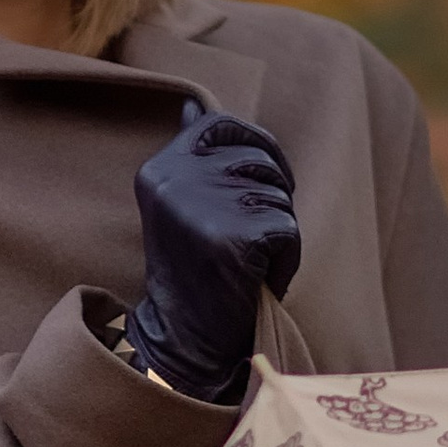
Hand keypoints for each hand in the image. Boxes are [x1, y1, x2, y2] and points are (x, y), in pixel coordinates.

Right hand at [126, 104, 301, 402]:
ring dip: (277, 230)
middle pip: (259, 158)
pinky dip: (284, 258)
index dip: (256, 142)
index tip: (264, 175)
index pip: (220, 123)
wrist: (186, 340)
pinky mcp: (233, 238)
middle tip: (255, 233)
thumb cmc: (193, 269)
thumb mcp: (180, 204)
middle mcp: (173, 181)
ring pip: (278, 195)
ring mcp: (201, 208)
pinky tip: (256, 278)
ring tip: (247, 261)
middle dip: (274, 190)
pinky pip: (288, 230)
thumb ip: (191, 155)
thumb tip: (194, 107)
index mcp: (159, 169)